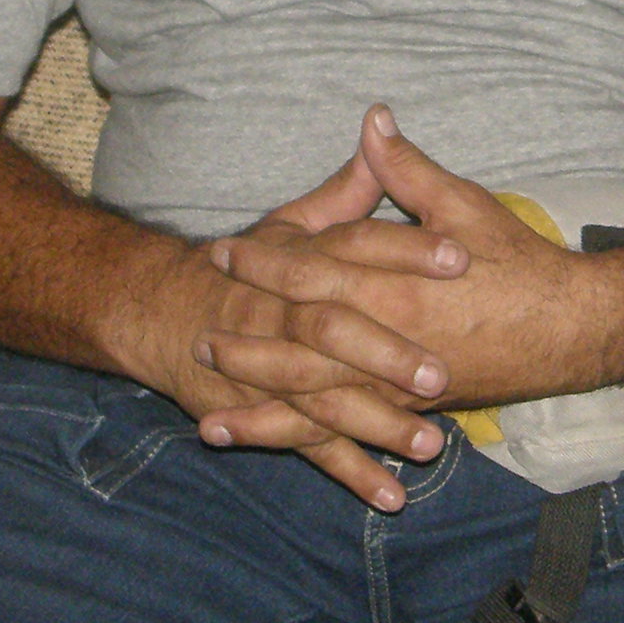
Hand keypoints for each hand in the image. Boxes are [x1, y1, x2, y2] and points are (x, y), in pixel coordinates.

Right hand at [158, 140, 472, 508]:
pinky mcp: (267, 412)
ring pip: (326, 398)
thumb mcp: (291, 220)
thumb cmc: (242, 266)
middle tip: (442, 373)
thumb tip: (381, 126)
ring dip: (376, 425)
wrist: (162, 311)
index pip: (357, 248)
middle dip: (388, 353)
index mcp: (302, 260)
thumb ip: (345, 188)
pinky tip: (393, 497)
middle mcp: (285, 313)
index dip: (408, 250)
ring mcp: (274, 368)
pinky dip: (351, 474)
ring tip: (430, 446)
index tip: (461, 255)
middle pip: (337, 329)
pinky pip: (310, 447)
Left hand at [204, 106, 592, 418]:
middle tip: (201, 332)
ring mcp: (400, 383)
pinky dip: (312, 447)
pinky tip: (286, 459)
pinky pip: (353, 435)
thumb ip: (407, 170)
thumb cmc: (520, 264)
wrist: (574, 329)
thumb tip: (372, 119)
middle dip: (249, 338)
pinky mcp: (415, 410)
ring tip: (209, 420)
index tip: (224, 251)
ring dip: (263, 407)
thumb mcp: (463, 206)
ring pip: (318, 400)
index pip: (313, 269)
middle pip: (301, 341)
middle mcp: (388, 338)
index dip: (265, 260)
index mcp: (393, 282)